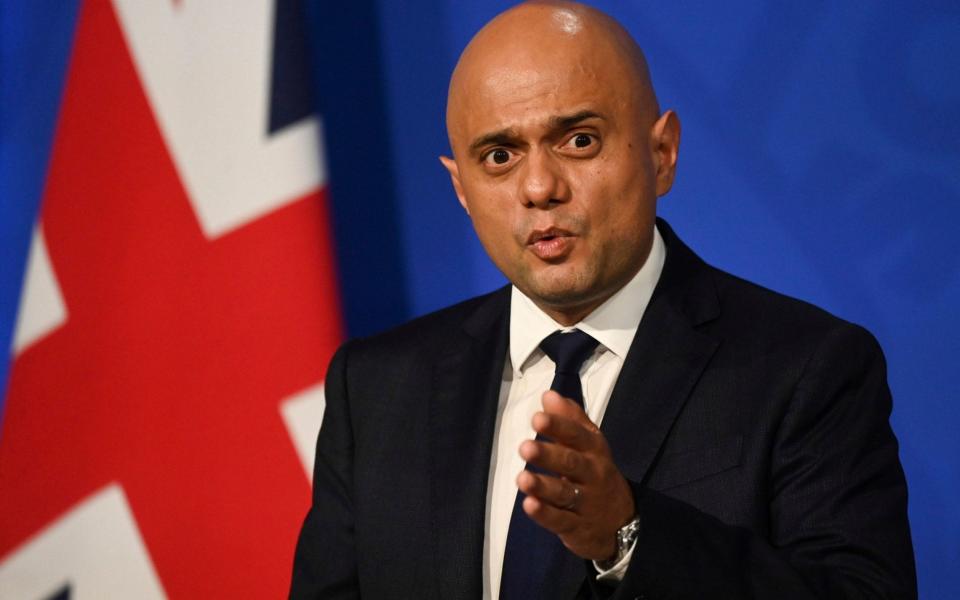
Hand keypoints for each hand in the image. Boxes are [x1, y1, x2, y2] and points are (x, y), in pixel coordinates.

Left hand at [516, 390, 635, 560]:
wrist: (622, 524)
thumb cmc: (596, 474)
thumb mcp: (590, 445)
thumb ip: (570, 420)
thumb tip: (549, 395)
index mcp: (594, 451)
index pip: (578, 436)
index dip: (559, 427)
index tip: (537, 418)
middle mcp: (593, 475)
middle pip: (571, 464)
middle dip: (549, 455)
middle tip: (524, 448)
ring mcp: (586, 503)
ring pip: (564, 493)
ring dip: (543, 486)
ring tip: (522, 478)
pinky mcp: (576, 528)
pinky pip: (560, 520)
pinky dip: (545, 514)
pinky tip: (529, 505)